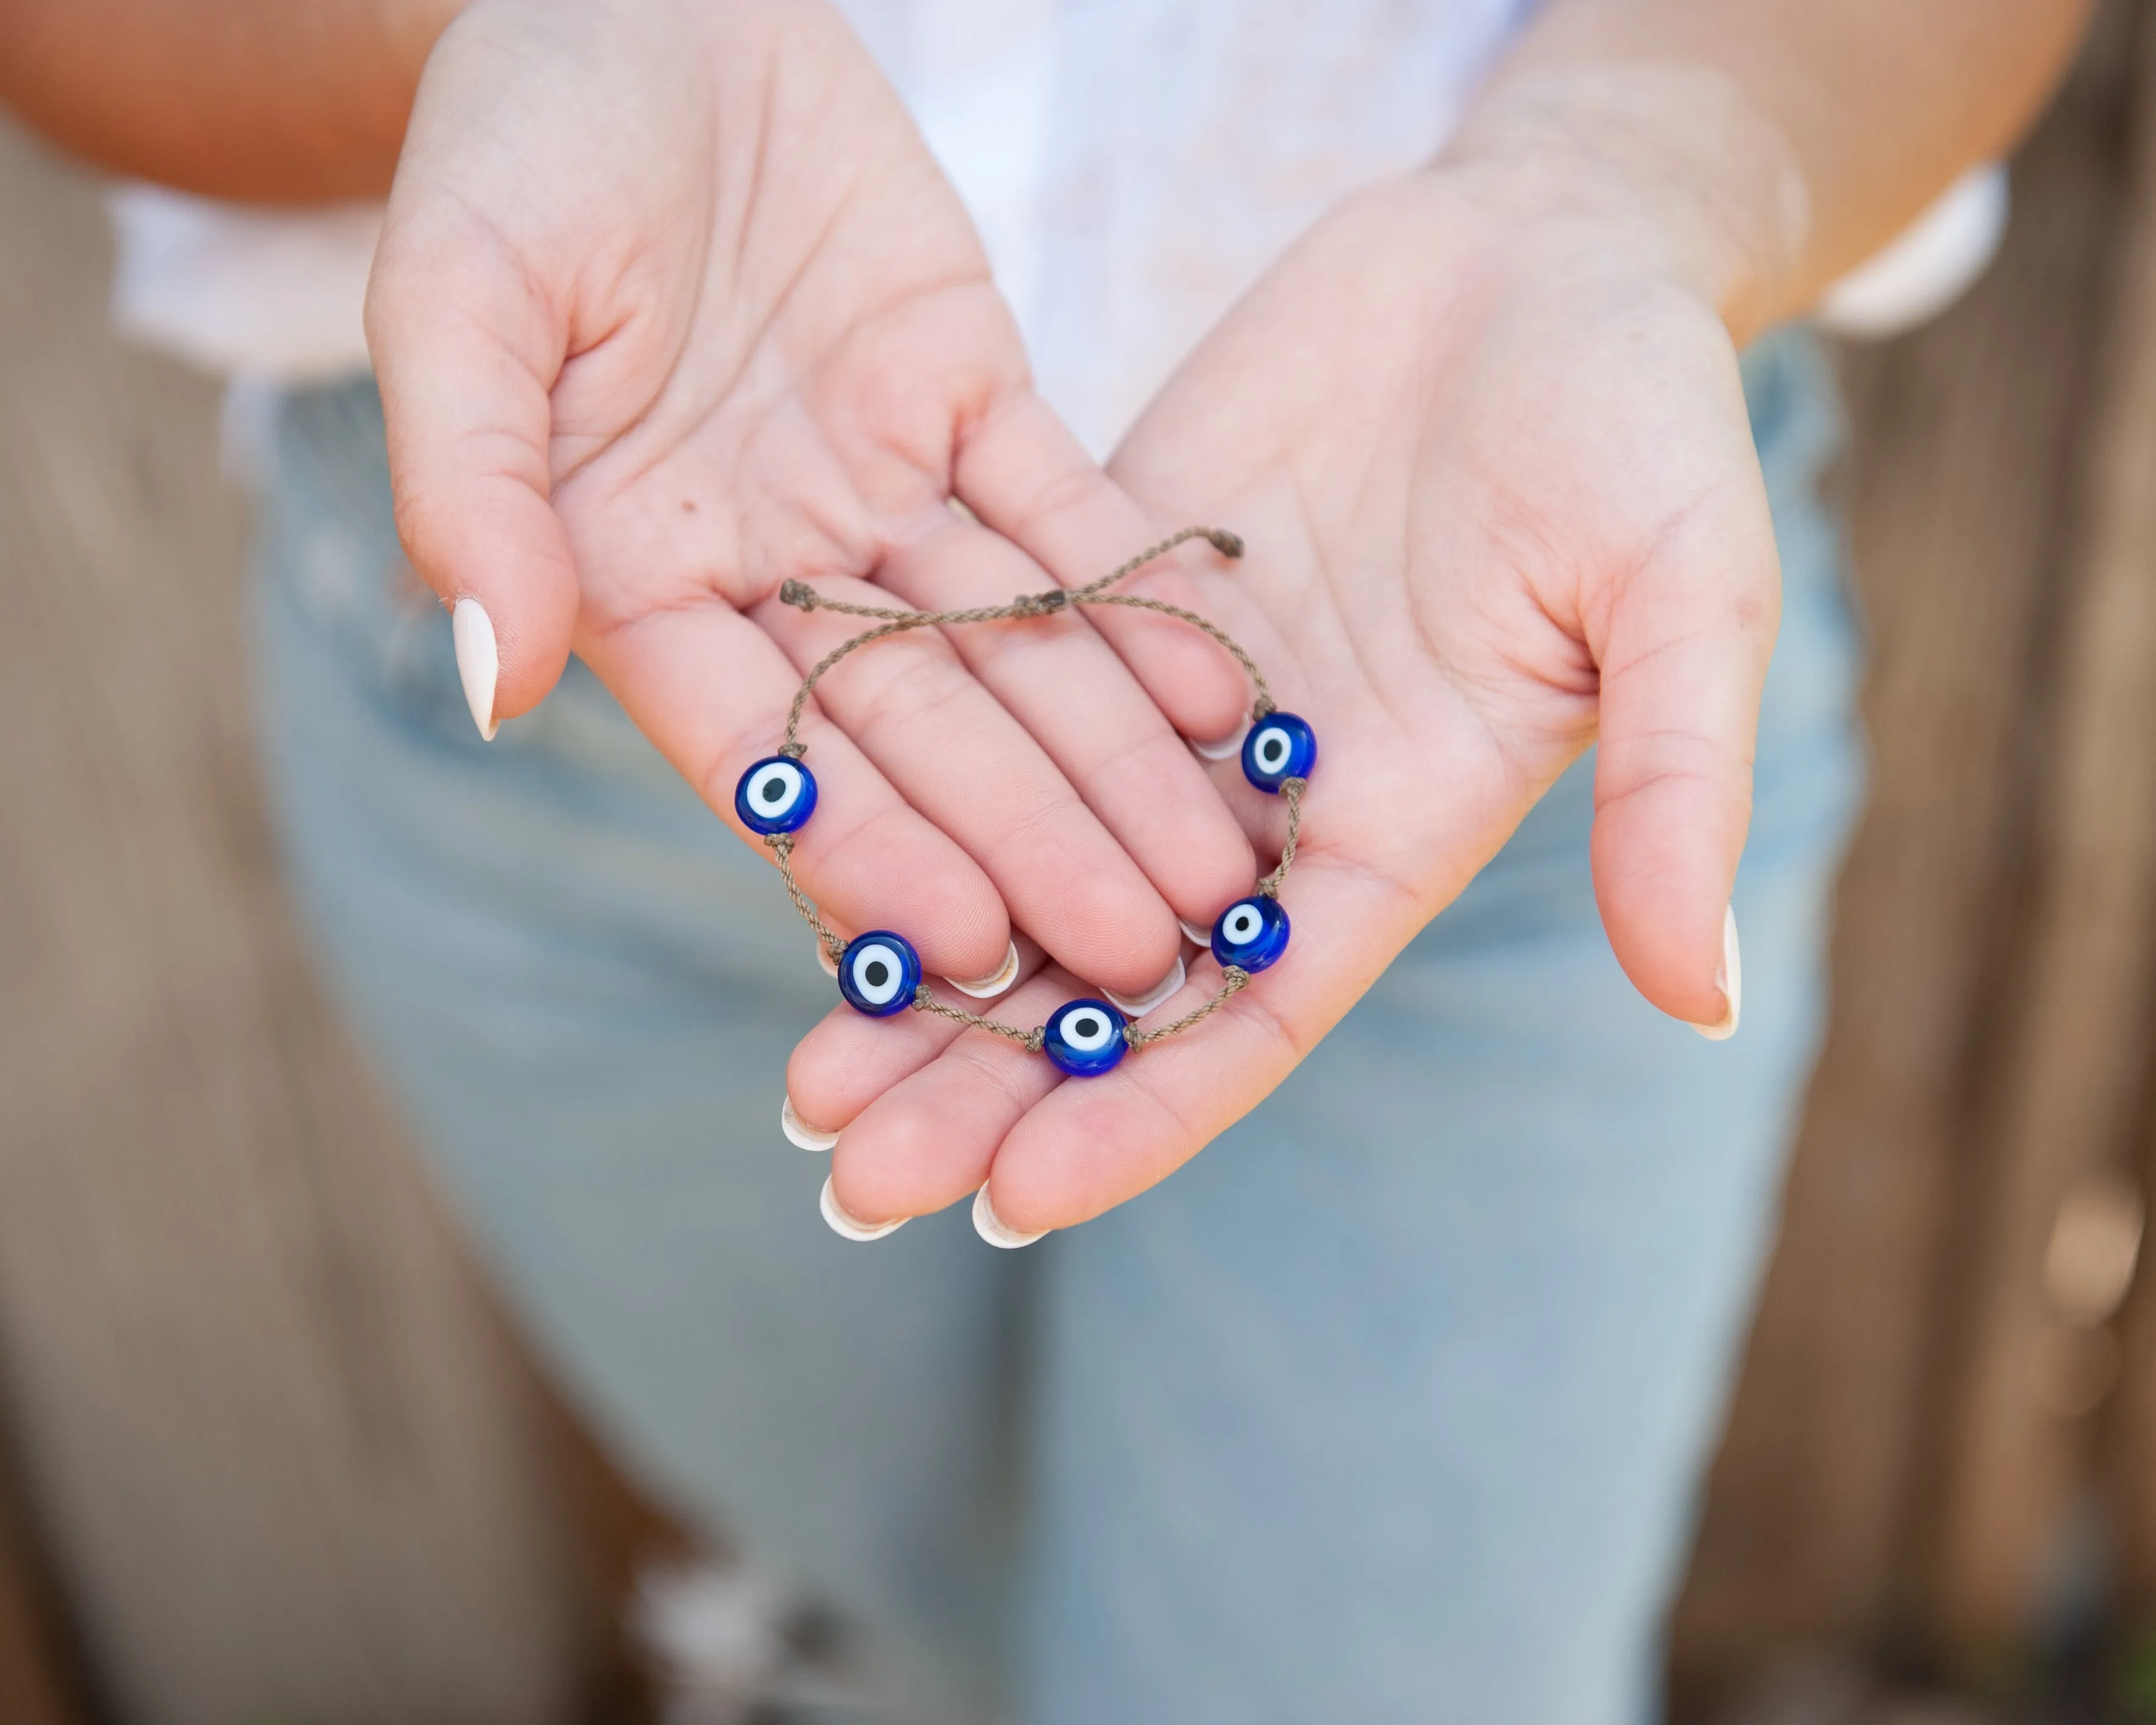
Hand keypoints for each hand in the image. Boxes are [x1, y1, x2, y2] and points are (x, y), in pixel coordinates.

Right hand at [366, 0, 1254, 996]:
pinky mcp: (976, 405)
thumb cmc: (514, 142)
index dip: (862, 847)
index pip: (766, 748)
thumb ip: (470, 488)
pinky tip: (1231, 701)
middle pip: (921, 734)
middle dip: (1032, 845)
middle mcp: (773, 570)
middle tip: (1139, 958)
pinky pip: (1072, 519)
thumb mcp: (458, 295)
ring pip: (1015, 654)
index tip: (959, 947)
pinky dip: (1145, 603)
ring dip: (1116, 763)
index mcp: (636, 576)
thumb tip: (495, 680)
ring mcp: (883, 494)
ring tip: (1213, 873)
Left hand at [788, 152, 1781, 1231]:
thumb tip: (1698, 998)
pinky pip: (982, 699)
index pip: (1253, 1015)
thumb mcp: (1684, 598)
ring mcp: (1170, 703)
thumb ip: (1670, 787)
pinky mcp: (1099, 590)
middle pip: (1109, 977)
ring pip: (1019, 861)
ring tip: (801, 1081)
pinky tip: (792, 841)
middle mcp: (1263, 799)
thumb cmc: (1642, 424)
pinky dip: (899, 781)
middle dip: (988, 1082)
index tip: (1019, 1201)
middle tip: (852, 1177)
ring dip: (915, 969)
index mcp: (1389, 834)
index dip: (1141, 1111)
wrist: (1538, 252)